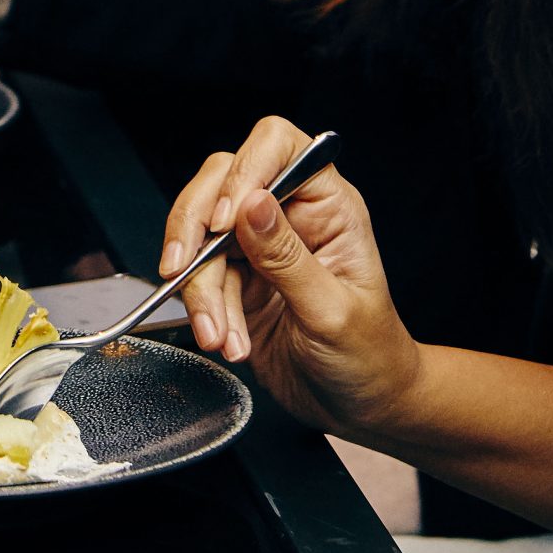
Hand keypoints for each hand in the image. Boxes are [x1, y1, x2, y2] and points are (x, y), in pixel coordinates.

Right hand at [163, 116, 418, 441]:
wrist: (360, 406)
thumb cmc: (370, 356)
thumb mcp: (333, 311)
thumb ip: (289, 258)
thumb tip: (251, 204)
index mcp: (328, 204)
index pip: (278, 146)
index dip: (246, 169)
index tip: (225, 219)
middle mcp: (289, 214)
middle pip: (221, 182)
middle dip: (195, 227)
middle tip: (182, 267)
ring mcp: (257, 245)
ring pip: (201, 236)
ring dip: (199, 288)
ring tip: (219, 335)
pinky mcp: (234, 279)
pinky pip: (198, 277)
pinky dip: (201, 309)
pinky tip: (224, 340)